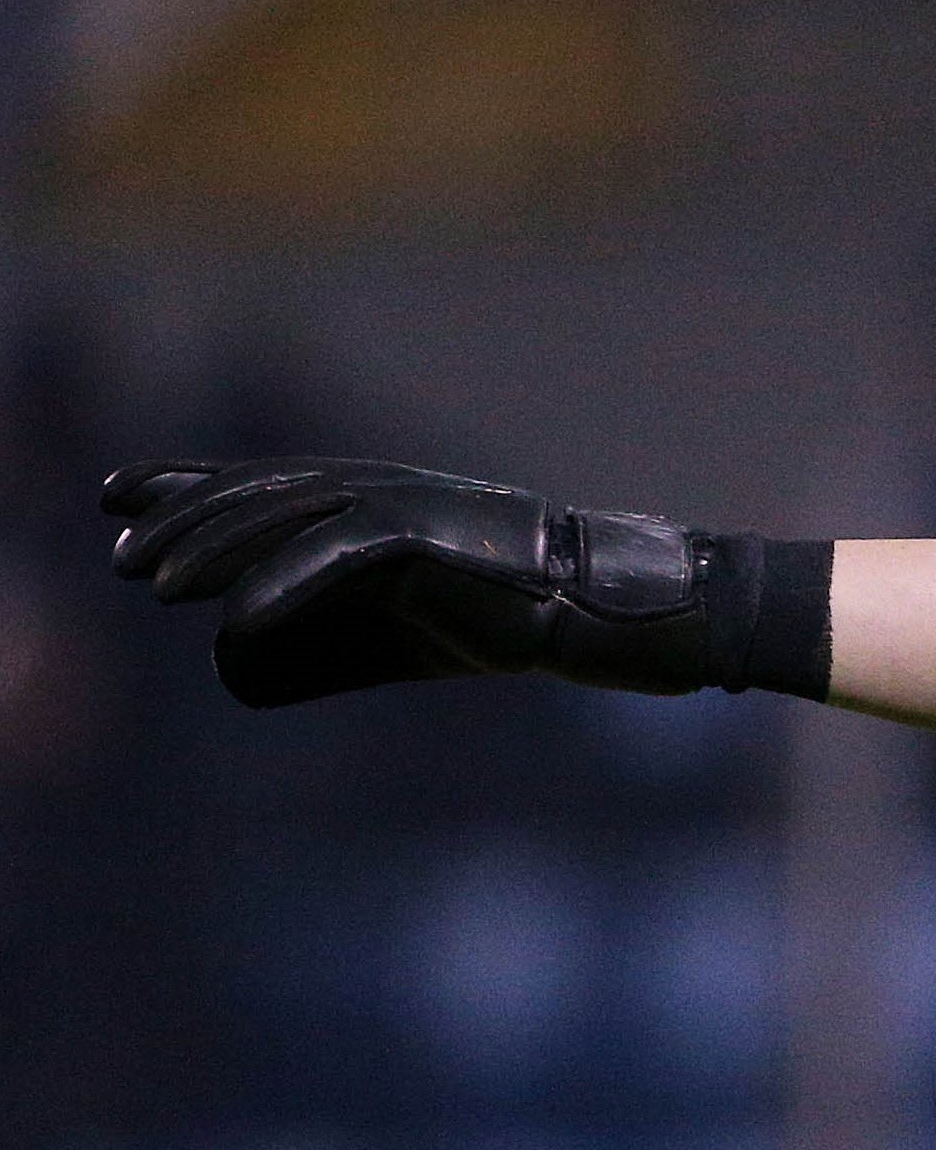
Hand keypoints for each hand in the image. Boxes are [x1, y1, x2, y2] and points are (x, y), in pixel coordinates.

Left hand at [100, 457, 756, 706]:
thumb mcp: (393, 636)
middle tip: (117, 555)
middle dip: (178, 519)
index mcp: (367, 502)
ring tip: (151, 586)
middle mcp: (375, 488)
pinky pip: (338, 552)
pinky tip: (233, 619)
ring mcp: (404, 502)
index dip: (181, 488)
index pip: (256, 486)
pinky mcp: (432, 530)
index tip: (115, 500)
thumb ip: (316, 642)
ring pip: (284, 512)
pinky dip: (280, 584)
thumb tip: (228, 663)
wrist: (606, 611)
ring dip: (211, 548)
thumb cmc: (507, 620)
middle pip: (254, 493)